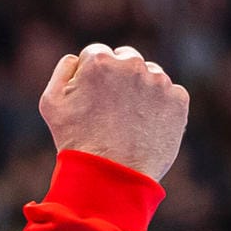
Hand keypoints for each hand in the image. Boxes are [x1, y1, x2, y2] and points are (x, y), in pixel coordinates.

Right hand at [39, 43, 188, 181]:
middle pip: (126, 58)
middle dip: (119, 77)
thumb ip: (64, 70)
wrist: (111, 177)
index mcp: (100, 60)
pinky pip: (170, 95)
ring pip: (150, 76)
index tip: (93, 98)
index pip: (97, 54)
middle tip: (113, 108)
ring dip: (141, 91)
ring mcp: (159, 82)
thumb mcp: (51, 103)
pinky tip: (147, 127)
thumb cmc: (77, 141)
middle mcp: (132, 64)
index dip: (92, 76)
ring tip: (130, 122)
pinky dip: (162, 108)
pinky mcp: (178, 100)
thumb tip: (79, 58)